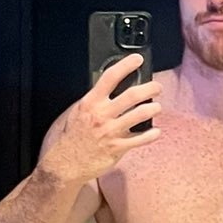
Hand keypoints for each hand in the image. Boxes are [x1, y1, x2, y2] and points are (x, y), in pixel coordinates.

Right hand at [38, 53, 161, 185]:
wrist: (66, 163)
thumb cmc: (72, 137)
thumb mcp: (78, 111)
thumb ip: (95, 100)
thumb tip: (110, 88)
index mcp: (91, 103)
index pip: (110, 78)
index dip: (125, 66)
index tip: (137, 59)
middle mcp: (102, 115)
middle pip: (131, 95)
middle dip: (149, 88)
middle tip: (157, 87)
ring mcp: (110, 131)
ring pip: (139, 115)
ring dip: (153, 108)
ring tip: (157, 106)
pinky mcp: (117, 148)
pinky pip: (140, 139)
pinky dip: (151, 134)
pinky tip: (156, 131)